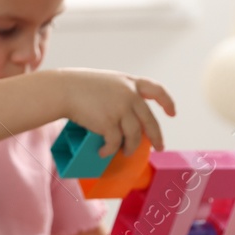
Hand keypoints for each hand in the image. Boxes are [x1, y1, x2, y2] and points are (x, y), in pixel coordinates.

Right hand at [52, 69, 175, 156]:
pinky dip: (110, 151)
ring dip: (130, 148)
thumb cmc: (79, 86)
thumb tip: (128, 117)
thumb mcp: (107, 82)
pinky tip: (103, 153)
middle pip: (149, 121)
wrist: (63, 90)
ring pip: (134, 136)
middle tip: (159, 147)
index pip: (157, 91)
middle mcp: (130, 95)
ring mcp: (121, 110)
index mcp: (130, 83)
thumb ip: (121, 93)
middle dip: (156, 137)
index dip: (167, 102)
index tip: (172, 113)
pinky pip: (115, 143)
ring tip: (125, 152)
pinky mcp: (109, 123)